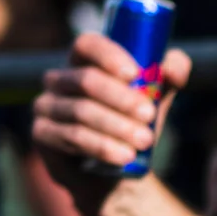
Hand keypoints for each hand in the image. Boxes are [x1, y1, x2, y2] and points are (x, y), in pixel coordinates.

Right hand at [29, 26, 193, 210]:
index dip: (109, 56)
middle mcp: (58, 79)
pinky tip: (124, 156)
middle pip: (86, 80)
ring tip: (145, 142)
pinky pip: (72, 137)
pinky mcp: (42, 134)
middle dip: (121, 98)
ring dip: (117, 127)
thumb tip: (174, 69)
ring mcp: (45, 105)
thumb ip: (168, 78)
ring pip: (81, 112)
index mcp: (83, 61)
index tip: (136, 73)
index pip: (87, 45)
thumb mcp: (155, 99)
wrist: (114, 171)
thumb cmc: (132, 124)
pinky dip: (102, 146)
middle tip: (149, 115)